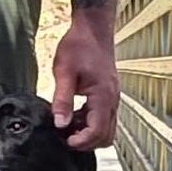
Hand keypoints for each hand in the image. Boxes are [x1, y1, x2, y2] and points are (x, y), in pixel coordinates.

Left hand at [50, 11, 119, 152]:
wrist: (93, 28)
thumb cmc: (79, 45)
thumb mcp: (64, 72)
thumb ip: (62, 99)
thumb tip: (59, 123)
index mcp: (103, 96)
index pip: (98, 132)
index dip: (81, 142)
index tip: (64, 140)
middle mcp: (112, 100)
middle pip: (106, 136)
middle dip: (85, 142)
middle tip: (63, 137)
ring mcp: (112, 98)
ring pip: (106, 129)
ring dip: (87, 133)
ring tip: (65, 126)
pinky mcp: (107, 95)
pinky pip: (103, 118)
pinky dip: (88, 123)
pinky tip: (72, 115)